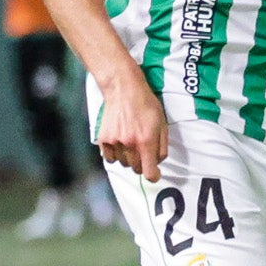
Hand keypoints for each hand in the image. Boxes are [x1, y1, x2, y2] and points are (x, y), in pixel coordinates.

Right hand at [93, 68, 168, 182]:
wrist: (123, 89)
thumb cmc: (145, 104)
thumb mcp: (162, 123)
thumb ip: (162, 146)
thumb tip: (158, 162)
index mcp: (146, 140)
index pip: (149, 172)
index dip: (154, 176)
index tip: (154, 173)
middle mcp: (130, 144)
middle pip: (136, 169)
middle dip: (142, 164)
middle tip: (143, 151)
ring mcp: (115, 142)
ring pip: (123, 164)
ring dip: (129, 158)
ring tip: (130, 142)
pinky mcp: (104, 139)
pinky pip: (110, 158)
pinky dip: (115, 155)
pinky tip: (120, 143)